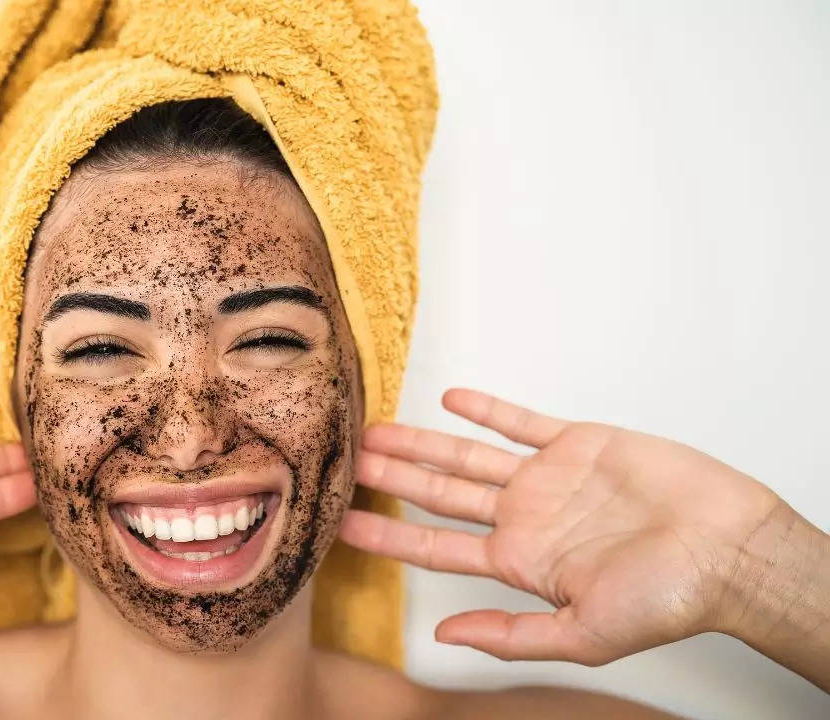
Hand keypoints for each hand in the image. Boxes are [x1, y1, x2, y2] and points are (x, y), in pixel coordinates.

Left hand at [339, 389, 783, 665]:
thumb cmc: (668, 599)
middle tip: (346, 461)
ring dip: (424, 441)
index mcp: (520, 561)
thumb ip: (511, 635)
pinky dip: (487, 410)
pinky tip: (451, 399)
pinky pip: (521, 421)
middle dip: (393, 477)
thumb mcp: (583, 635)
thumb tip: (443, 638)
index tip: (343, 524)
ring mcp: (548, 478)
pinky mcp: (578, 444)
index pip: (437, 546)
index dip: (389, 534)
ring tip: (378, 430)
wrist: (729, 549)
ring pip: (469, 455)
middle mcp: (525, 517)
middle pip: (441, 493)